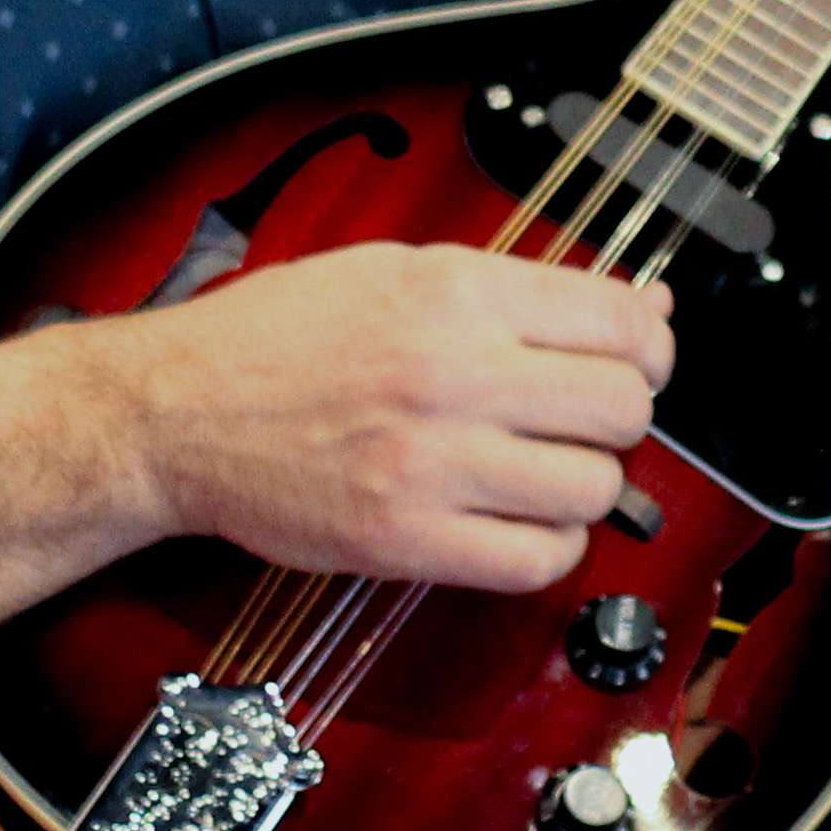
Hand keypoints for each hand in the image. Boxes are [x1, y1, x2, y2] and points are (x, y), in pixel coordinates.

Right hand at [102, 242, 673, 591]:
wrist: (179, 410)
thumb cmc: (282, 337)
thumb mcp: (401, 271)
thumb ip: (520, 290)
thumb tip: (641, 310)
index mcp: (457, 292)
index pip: (621, 321)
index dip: (651, 347)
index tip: (639, 363)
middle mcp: (453, 373)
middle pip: (622, 407)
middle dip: (622, 415)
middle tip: (585, 420)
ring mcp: (430, 463)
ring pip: (593, 488)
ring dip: (585, 485)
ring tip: (542, 471)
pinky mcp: (404, 540)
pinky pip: (537, 559)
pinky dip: (548, 545)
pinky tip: (518, 520)